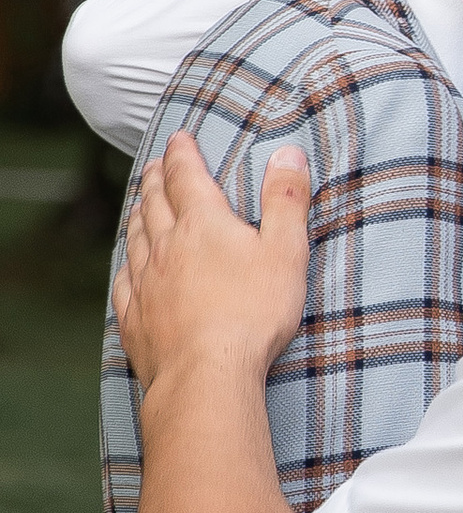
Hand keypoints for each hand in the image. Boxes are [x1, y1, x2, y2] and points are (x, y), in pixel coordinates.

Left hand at [113, 132, 310, 395]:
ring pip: (135, 237)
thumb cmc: (253, 313)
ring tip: (139, 206)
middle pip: (153, 202)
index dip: (181, 153)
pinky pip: (125, 281)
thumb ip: (286, 201)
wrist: (207, 373)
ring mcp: (146, 282)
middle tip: (154, 165)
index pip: (185, 176)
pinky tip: (129, 266)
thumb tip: (288, 153)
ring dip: (137, 215)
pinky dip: (127, 264)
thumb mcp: (286, 252)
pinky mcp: (136, 316)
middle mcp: (166, 246)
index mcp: (202, 224)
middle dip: (154, 178)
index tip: (178, 138)